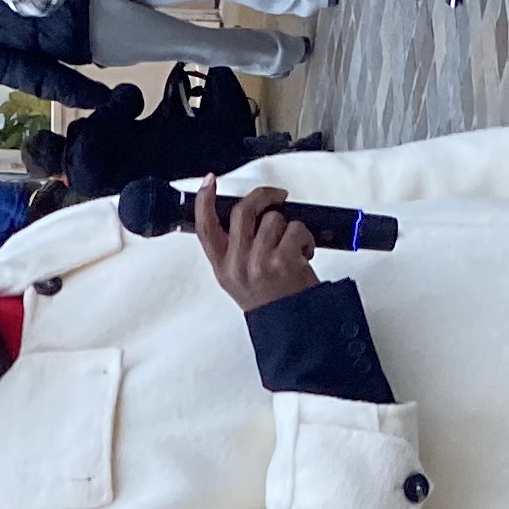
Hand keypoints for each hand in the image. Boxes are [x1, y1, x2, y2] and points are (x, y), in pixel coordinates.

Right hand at [194, 181, 321, 310]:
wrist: (292, 326)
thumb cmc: (269, 300)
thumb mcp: (237, 278)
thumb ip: (234, 248)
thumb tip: (247, 212)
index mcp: (222, 266)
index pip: (205, 227)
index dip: (204, 201)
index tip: (210, 181)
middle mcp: (237, 264)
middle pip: (242, 211)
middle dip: (263, 197)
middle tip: (277, 196)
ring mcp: (259, 262)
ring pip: (273, 218)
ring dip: (288, 226)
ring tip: (292, 246)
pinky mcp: (283, 261)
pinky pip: (295, 228)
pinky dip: (304, 237)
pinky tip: (304, 253)